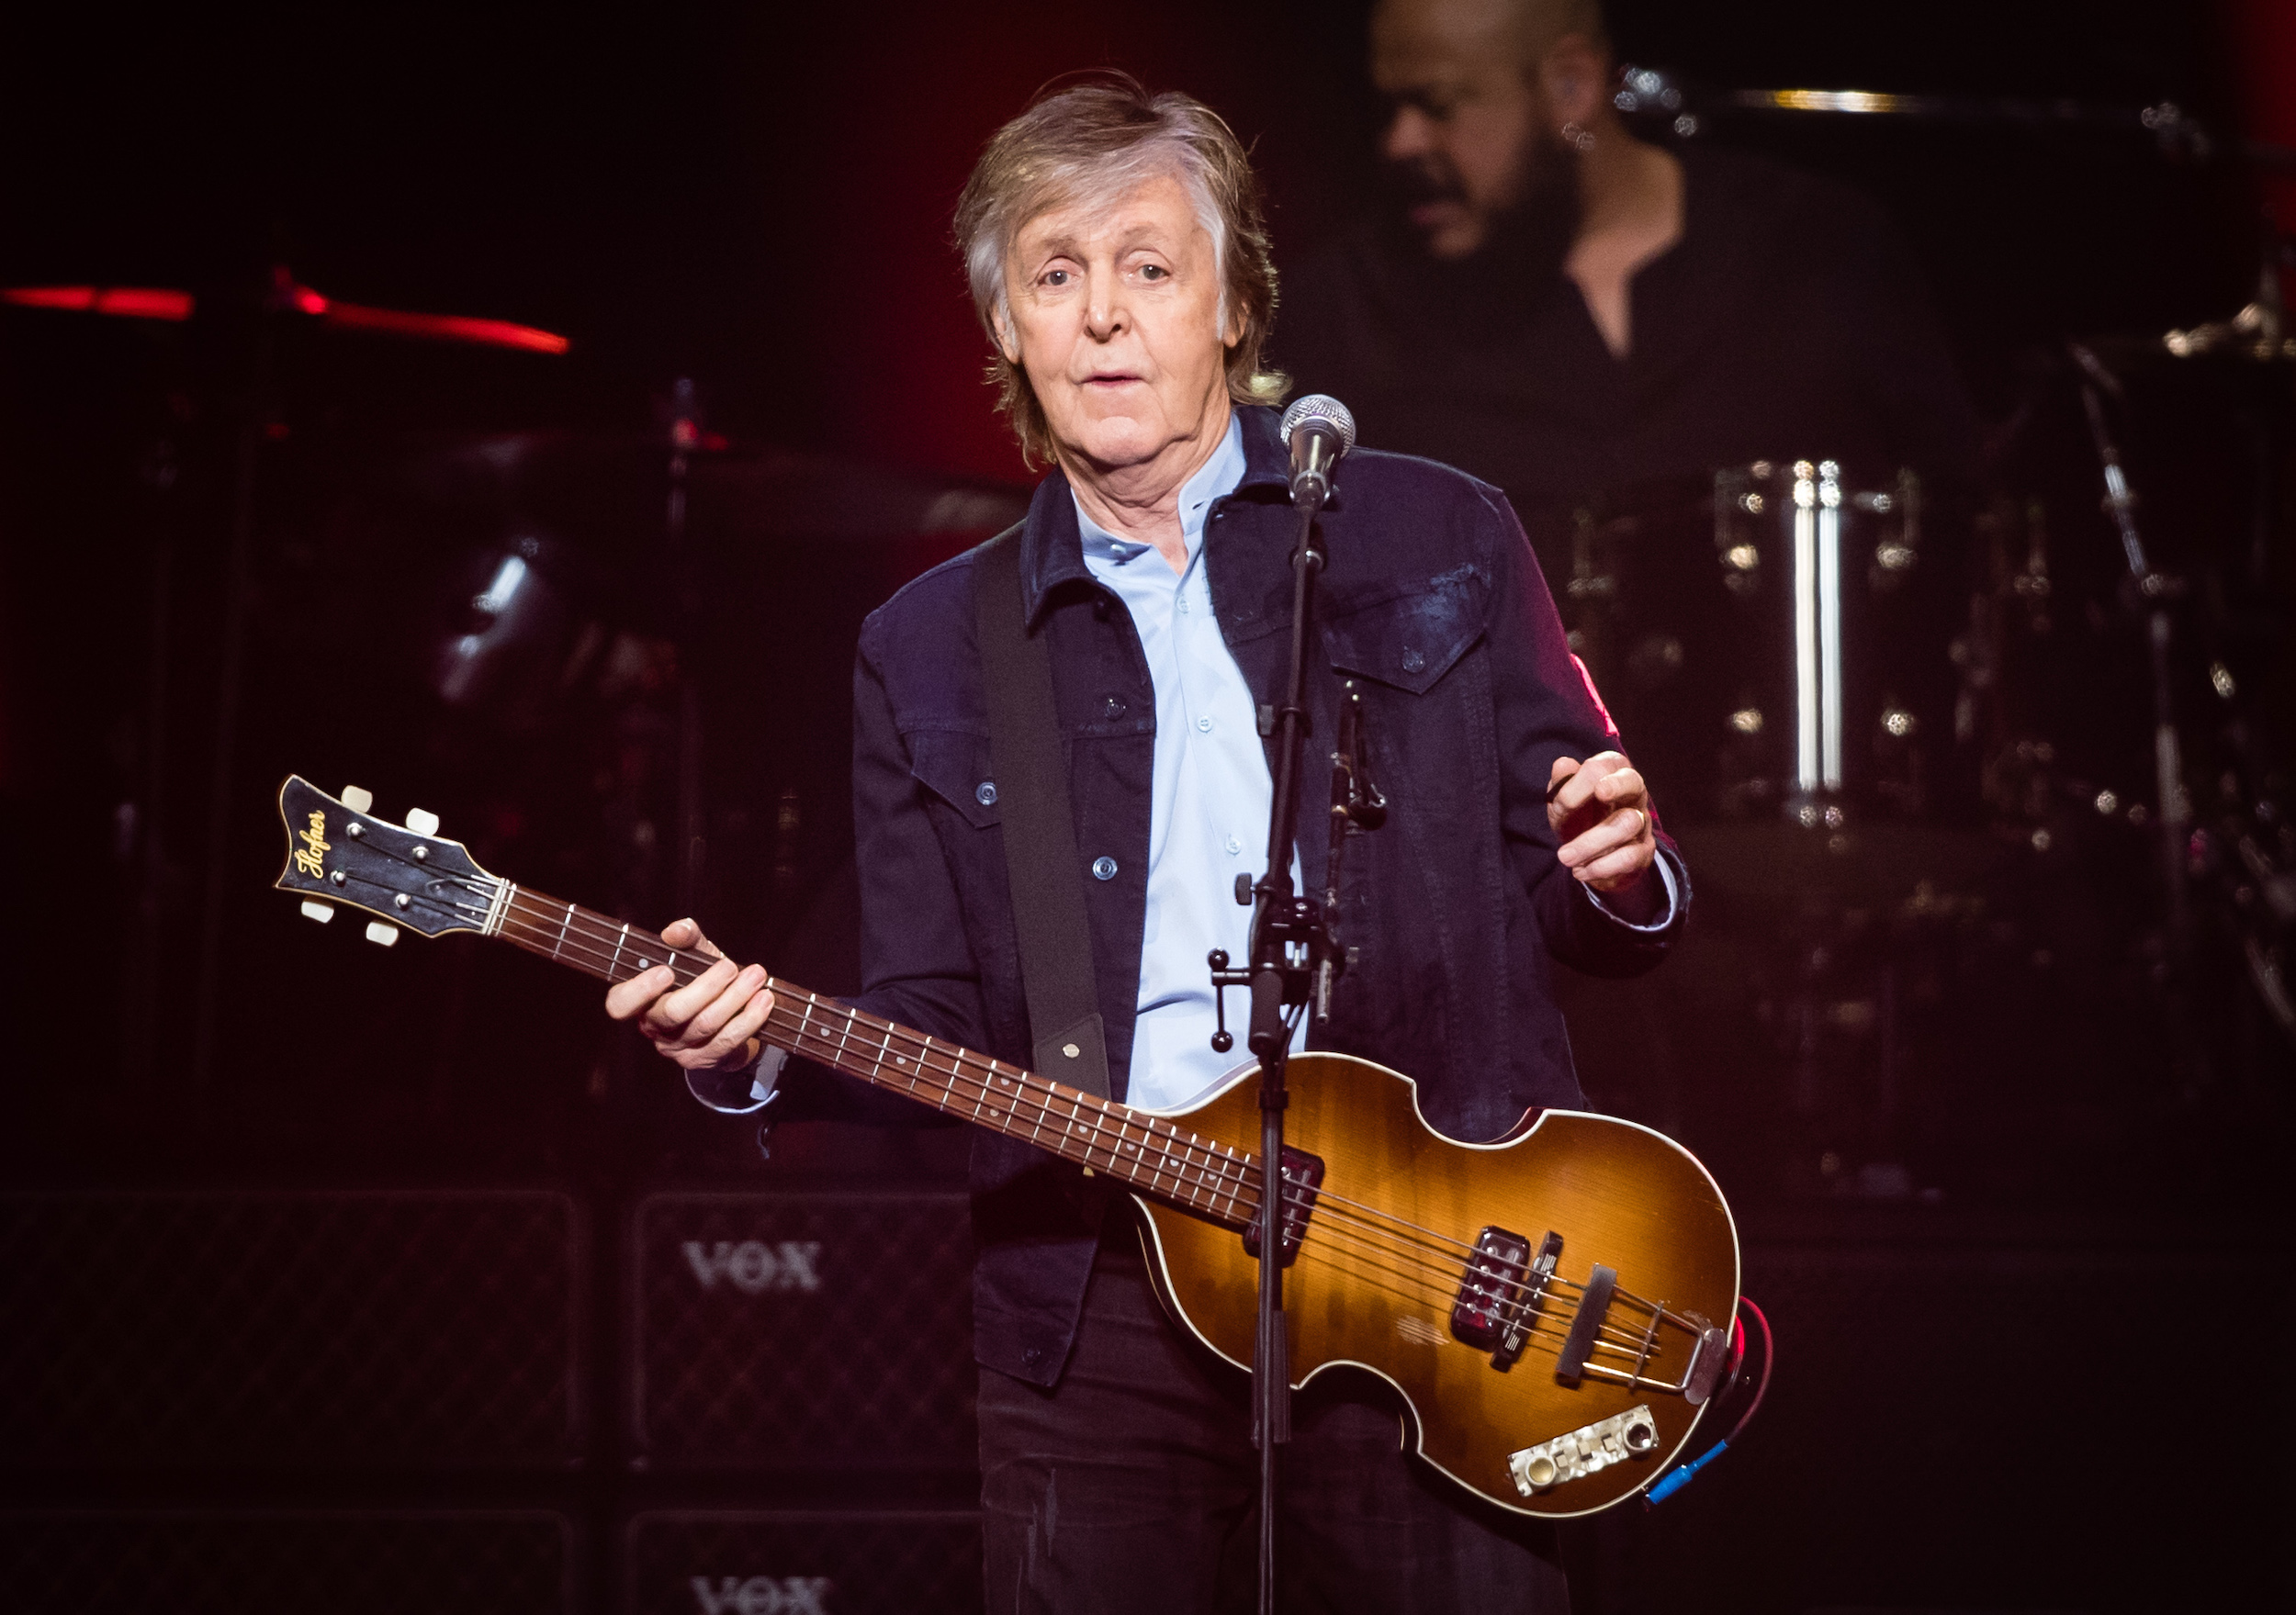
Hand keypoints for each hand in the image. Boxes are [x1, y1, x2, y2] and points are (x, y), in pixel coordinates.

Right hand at [603, 917, 776, 1072]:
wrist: (727, 1014)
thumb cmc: (701, 978)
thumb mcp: (693, 955)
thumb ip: (685, 938)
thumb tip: (677, 931)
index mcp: (639, 1002)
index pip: (620, 1004)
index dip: (639, 990)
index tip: (667, 970)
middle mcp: (653, 1028)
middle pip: (673, 1013)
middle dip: (707, 987)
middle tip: (731, 966)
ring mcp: (677, 1049)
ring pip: (705, 1025)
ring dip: (735, 998)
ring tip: (757, 976)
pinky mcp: (704, 1060)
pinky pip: (727, 1041)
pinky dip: (749, 1018)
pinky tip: (764, 1000)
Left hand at [1548, 752, 1660, 915]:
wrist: (1590, 855)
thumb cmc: (1578, 816)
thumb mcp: (1563, 800)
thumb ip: (1561, 783)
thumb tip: (1562, 765)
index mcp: (1613, 771)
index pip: (1603, 766)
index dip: (1578, 785)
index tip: (1560, 805)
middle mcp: (1634, 792)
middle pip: (1632, 782)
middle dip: (1607, 794)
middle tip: (1575, 806)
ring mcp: (1643, 821)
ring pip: (1628, 824)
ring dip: (1590, 844)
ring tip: (1565, 857)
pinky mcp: (1644, 850)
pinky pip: (1630, 856)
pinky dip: (1601, 867)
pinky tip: (1580, 871)